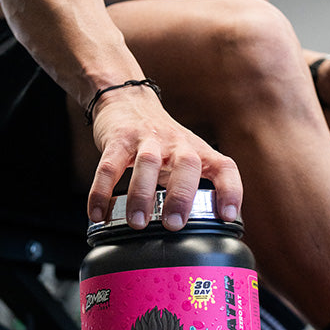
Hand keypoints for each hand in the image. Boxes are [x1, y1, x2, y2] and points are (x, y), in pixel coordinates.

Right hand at [86, 86, 242, 232]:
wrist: (128, 100)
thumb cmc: (161, 140)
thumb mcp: (185, 157)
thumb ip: (194, 187)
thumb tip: (204, 228)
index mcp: (197, 151)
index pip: (224, 167)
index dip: (231, 191)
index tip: (227, 217)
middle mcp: (176, 143)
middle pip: (187, 164)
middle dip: (182, 196)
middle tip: (174, 224)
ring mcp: (147, 139)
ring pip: (148, 163)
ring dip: (143, 194)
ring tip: (137, 222)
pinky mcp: (118, 139)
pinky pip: (109, 166)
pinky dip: (102, 192)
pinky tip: (98, 214)